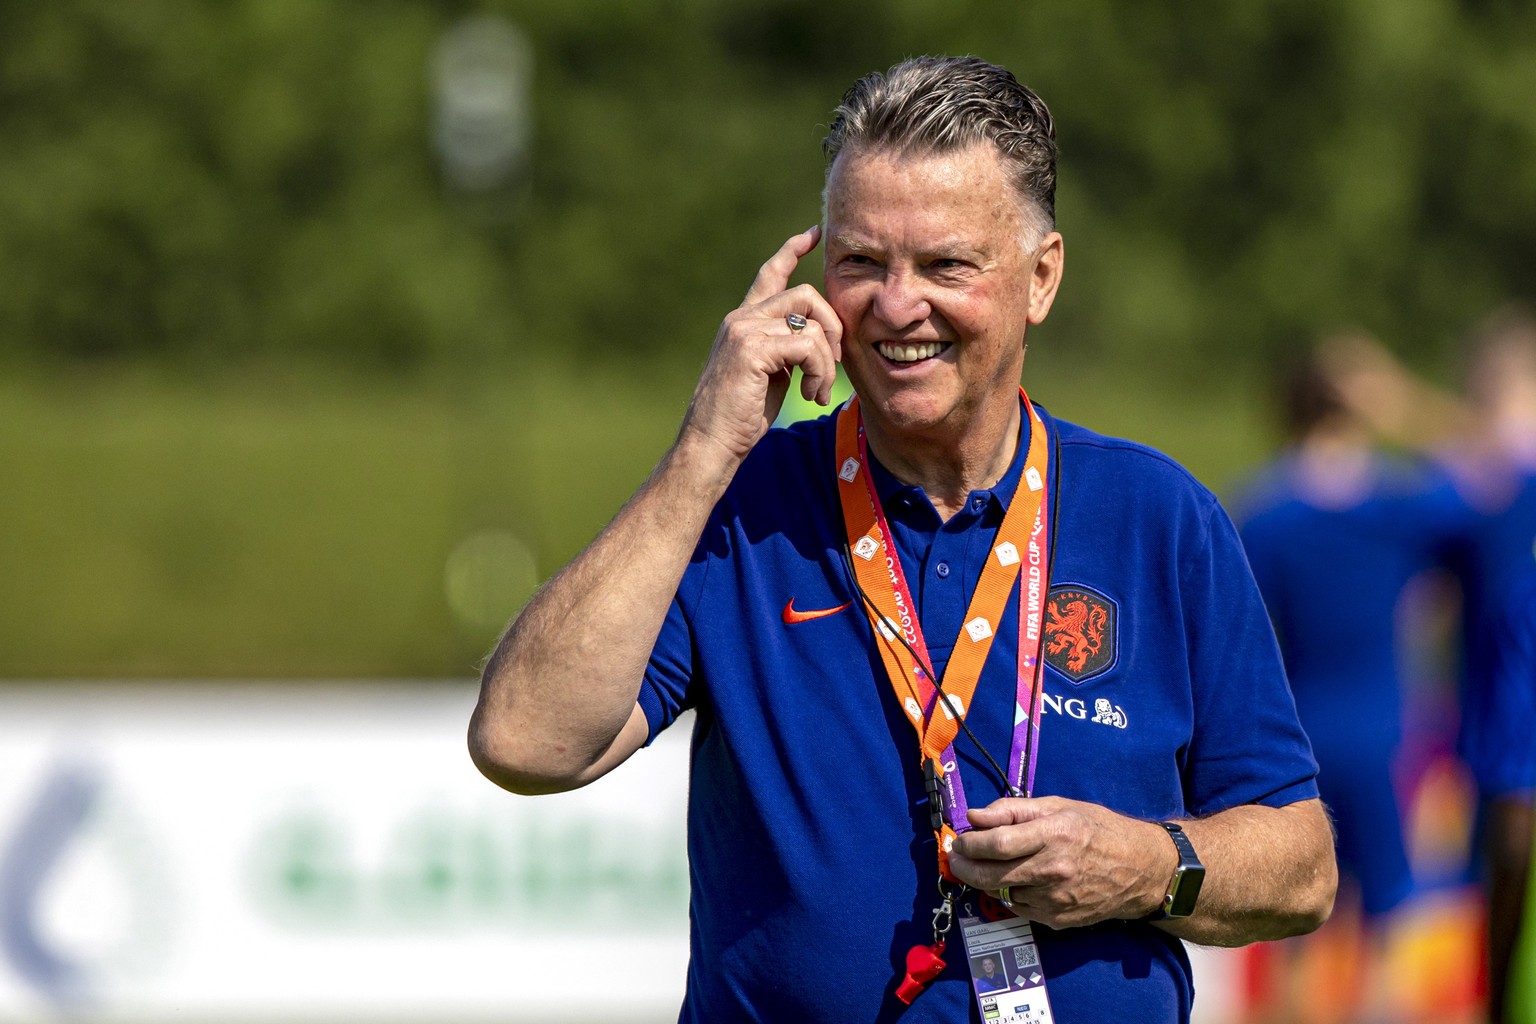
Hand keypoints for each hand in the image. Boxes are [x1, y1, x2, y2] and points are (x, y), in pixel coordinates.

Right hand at [678, 227, 843, 463]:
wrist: (711, 443)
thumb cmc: (739, 417)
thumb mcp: (769, 375)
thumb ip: (786, 350)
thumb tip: (818, 341)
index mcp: (743, 322)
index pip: (771, 274)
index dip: (793, 249)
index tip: (814, 233)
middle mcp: (742, 318)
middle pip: (806, 294)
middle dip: (833, 326)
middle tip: (834, 364)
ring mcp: (745, 330)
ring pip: (812, 323)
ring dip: (827, 361)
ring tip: (818, 391)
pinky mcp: (752, 349)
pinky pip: (807, 346)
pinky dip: (819, 372)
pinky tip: (810, 394)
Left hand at [947, 796, 1173, 929]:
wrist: (1140, 869)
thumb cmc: (1098, 830)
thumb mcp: (1058, 806)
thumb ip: (1013, 810)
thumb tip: (974, 816)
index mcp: (1054, 835)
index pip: (998, 843)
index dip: (970, 844)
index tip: (959, 840)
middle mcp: (1054, 870)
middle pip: (992, 875)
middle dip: (965, 867)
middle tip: (956, 858)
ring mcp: (1056, 900)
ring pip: (1001, 894)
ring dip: (984, 881)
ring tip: (982, 866)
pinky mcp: (1057, 919)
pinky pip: (1018, 908)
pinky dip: (1007, 894)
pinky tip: (1011, 880)